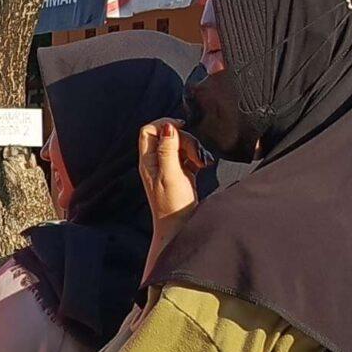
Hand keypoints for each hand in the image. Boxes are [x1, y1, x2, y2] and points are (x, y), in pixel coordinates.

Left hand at [139, 120, 201, 243]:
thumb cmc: (173, 205)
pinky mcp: (181, 173)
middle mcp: (156, 162)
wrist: (181, 227)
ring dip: (193, 149)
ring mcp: (169, 167)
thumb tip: (167, 126)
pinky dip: (197, 157)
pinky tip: (203, 166)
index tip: (182, 127)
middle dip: (185, 140)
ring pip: (180, 145)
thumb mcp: (170, 174)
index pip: (148, 130)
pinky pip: (189, 156)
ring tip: (202, 164)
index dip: (164, 124)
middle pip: (168, 136)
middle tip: (195, 155)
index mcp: (148, 161)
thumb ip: (168, 149)